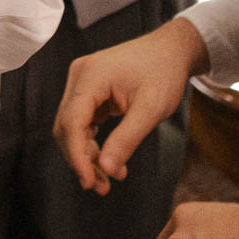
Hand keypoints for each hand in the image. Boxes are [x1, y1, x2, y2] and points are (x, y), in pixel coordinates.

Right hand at [53, 17, 207, 193]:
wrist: (171, 51)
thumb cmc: (163, 74)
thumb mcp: (150, 110)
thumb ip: (127, 139)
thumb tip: (106, 169)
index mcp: (90, 76)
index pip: (71, 121)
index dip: (76, 155)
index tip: (89, 183)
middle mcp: (79, 77)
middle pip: (66, 126)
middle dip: (81, 159)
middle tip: (101, 188)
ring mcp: (82, 83)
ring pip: (72, 127)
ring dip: (87, 155)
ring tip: (108, 181)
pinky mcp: (89, 91)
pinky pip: (83, 122)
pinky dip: (93, 143)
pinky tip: (111, 161)